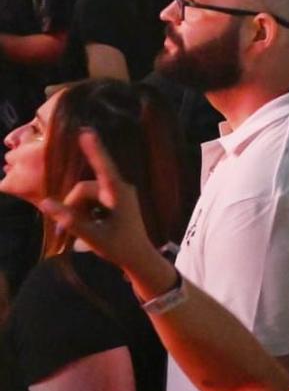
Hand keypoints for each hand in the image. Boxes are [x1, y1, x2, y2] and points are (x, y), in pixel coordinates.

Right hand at [37, 131, 162, 280]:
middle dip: (72, 206)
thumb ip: (70, 219)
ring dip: (77, 210)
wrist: (139, 258)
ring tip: (77, 231)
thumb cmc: (120, 248)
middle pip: (84, 189)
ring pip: (86, 194)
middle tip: (65, 231)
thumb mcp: (93, 236)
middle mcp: (120, 189)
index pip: (104, 168)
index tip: (86, 132)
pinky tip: (87, 226)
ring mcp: (118, 193)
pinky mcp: (116, 200)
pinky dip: (84, 211)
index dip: (94, 150)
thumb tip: (47, 203)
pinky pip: (92, 199)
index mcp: (119, 194)